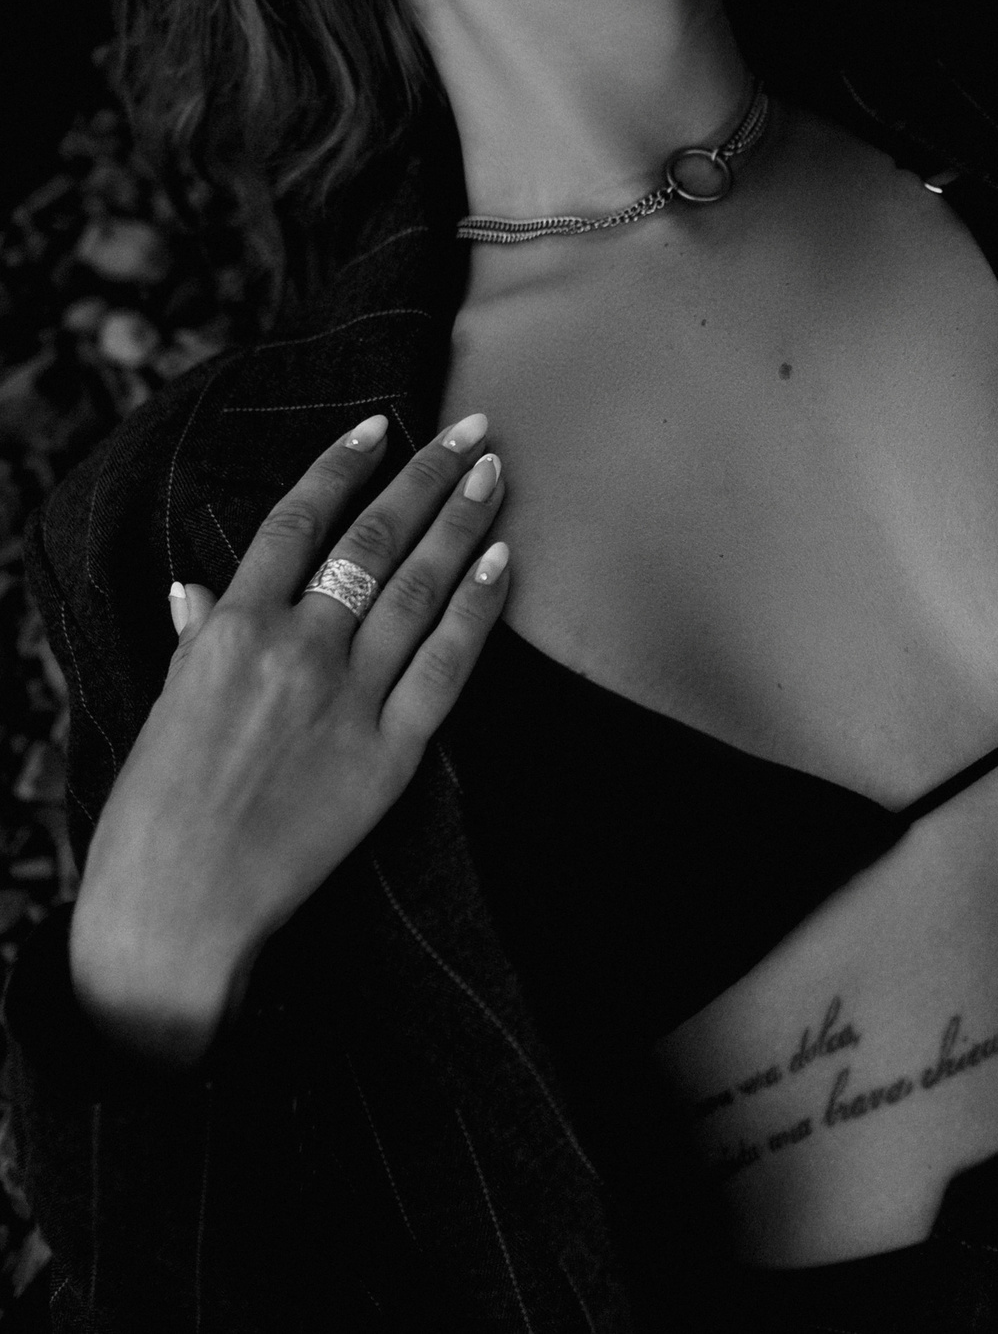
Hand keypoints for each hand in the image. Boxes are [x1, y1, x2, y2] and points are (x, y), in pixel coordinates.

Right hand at [68, 408, 508, 1067]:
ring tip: (493, 474)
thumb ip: (196, 637)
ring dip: (461, 523)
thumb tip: (197, 586)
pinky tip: (502, 561)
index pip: (297, 519)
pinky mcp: (388, 756)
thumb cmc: (157, 808)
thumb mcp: (166, 704)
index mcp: (231, 630)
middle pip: (373, 538)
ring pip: (417, 588)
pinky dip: (477, 609)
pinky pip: (445, 667)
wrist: (177, 909)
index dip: (343, 464)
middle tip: (471, 429)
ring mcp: (345, 701)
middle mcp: (294, 651)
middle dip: (427, 475)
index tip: (381, 425)